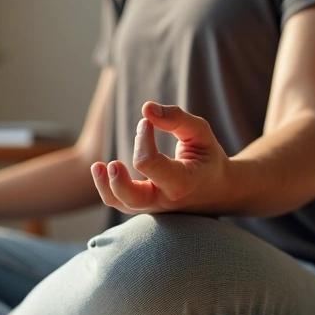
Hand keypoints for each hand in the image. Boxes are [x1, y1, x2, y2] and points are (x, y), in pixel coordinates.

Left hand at [91, 102, 230, 213]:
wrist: (216, 190)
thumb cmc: (206, 157)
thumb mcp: (200, 134)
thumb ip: (177, 119)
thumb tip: (146, 108)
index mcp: (182, 182)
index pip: (150, 164)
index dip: (142, 140)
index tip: (146, 123)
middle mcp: (165, 199)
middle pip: (133, 199)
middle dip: (119, 183)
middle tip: (113, 163)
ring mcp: (152, 206)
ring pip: (121, 204)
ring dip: (105, 186)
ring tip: (97, 165)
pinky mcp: (142, 206)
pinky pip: (119, 202)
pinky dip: (107, 188)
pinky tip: (101, 168)